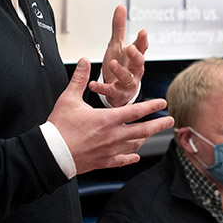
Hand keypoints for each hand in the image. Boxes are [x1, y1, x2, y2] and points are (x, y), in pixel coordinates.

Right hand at [49, 58, 173, 173]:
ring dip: (146, 138)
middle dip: (158, 125)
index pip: (136, 111)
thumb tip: (85, 61)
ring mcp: (110, 151)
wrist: (52, 154)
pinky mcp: (104, 162)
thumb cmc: (60, 127)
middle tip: (170, 121)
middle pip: (142, 130)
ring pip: (134, 145)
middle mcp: (113, 136)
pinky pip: (122, 160)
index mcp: (107, 119)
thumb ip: (80, 79)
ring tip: (152, 134)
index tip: (163, 102)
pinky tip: (136, 156)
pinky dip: (131, 157)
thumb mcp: (69, 99)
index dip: (151, 106)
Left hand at [89, 5, 148, 107]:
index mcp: (134, 57)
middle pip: (139, 63)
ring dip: (120, 71)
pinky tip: (92, 84)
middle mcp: (134, 71)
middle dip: (135, 55)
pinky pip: (110, 91)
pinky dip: (101, 88)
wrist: (119, 91)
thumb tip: (121, 6)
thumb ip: (119, 27)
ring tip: (113, 63)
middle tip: (130, 48)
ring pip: (127, 78)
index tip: (142, 32)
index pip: (142, 47)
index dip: (142, 40)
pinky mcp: (116, 93)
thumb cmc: (121, 65)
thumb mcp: (118, 44)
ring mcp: (127, 83)